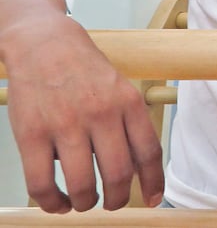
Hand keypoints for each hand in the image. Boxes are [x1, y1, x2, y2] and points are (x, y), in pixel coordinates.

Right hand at [3, 13, 162, 211]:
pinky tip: (57, 202)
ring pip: (83, 184)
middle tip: (113, 204)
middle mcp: (101, 113)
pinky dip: (52, 202)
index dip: (153, 182)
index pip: (149, 151)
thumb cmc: (84, 69)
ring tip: (84, 202)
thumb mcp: (119, 87)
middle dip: (119, 199)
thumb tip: (138, 168)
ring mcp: (66, 124)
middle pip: (120, 173)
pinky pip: (42, 183)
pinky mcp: (31, 134)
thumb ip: (129, 123)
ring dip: (86, 203)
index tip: (153, 200)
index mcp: (128, 102)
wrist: (43, 43)